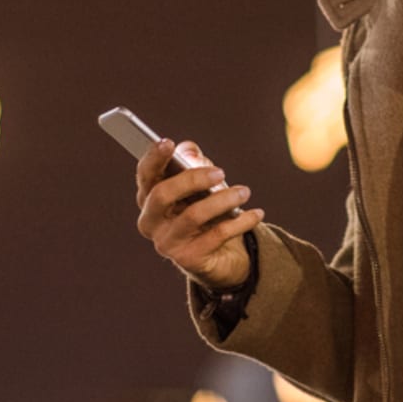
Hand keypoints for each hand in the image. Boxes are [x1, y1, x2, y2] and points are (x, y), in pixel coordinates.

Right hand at [135, 139, 263, 289]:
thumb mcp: (201, 185)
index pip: (146, 175)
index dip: (154, 158)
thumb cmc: (207, 212)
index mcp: (149, 199)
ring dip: (223, 200)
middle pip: (163, 194)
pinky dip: (240, 222)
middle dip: (192, 179)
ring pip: (193, 215)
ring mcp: (167, 243)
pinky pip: (217, 235)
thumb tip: (188, 151)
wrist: (220, 255)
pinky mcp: (188, 259)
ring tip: (244, 192)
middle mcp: (151, 222)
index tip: (167, 143)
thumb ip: (194, 163)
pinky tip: (256, 214)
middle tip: (220, 172)